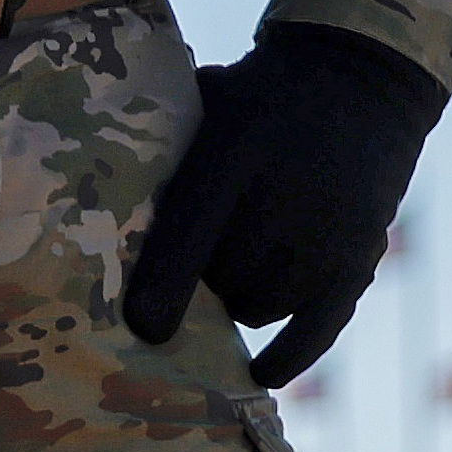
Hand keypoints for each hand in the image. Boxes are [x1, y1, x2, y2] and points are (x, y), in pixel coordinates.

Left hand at [124, 21, 443, 384]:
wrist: (362, 76)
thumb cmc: (260, 93)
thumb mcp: (206, 100)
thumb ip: (159, 146)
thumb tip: (89, 194)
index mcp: (234, 154)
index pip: (190, 239)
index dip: (161, 290)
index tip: (140, 326)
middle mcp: (285, 202)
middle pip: (223, 281)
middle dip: (200, 281)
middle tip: (195, 260)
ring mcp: (328, 236)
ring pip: (261, 307)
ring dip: (240, 300)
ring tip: (233, 272)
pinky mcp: (361, 258)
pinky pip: (318, 329)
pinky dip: (287, 355)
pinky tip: (261, 375)